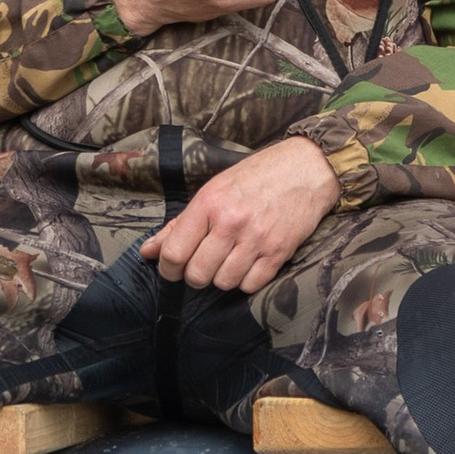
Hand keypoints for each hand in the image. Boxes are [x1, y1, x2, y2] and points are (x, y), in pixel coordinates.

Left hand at [140, 136, 339, 295]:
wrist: (306, 168)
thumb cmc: (256, 177)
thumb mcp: (212, 191)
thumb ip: (180, 224)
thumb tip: (148, 251)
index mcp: (209, 203)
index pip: (174, 252)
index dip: (168, 268)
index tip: (172, 269)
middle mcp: (231, 222)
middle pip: (197, 274)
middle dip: (195, 276)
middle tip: (202, 265)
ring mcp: (257, 238)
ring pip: (224, 282)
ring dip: (222, 277)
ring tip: (228, 261)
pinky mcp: (280, 251)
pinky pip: (251, 285)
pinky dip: (246, 281)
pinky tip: (248, 264)